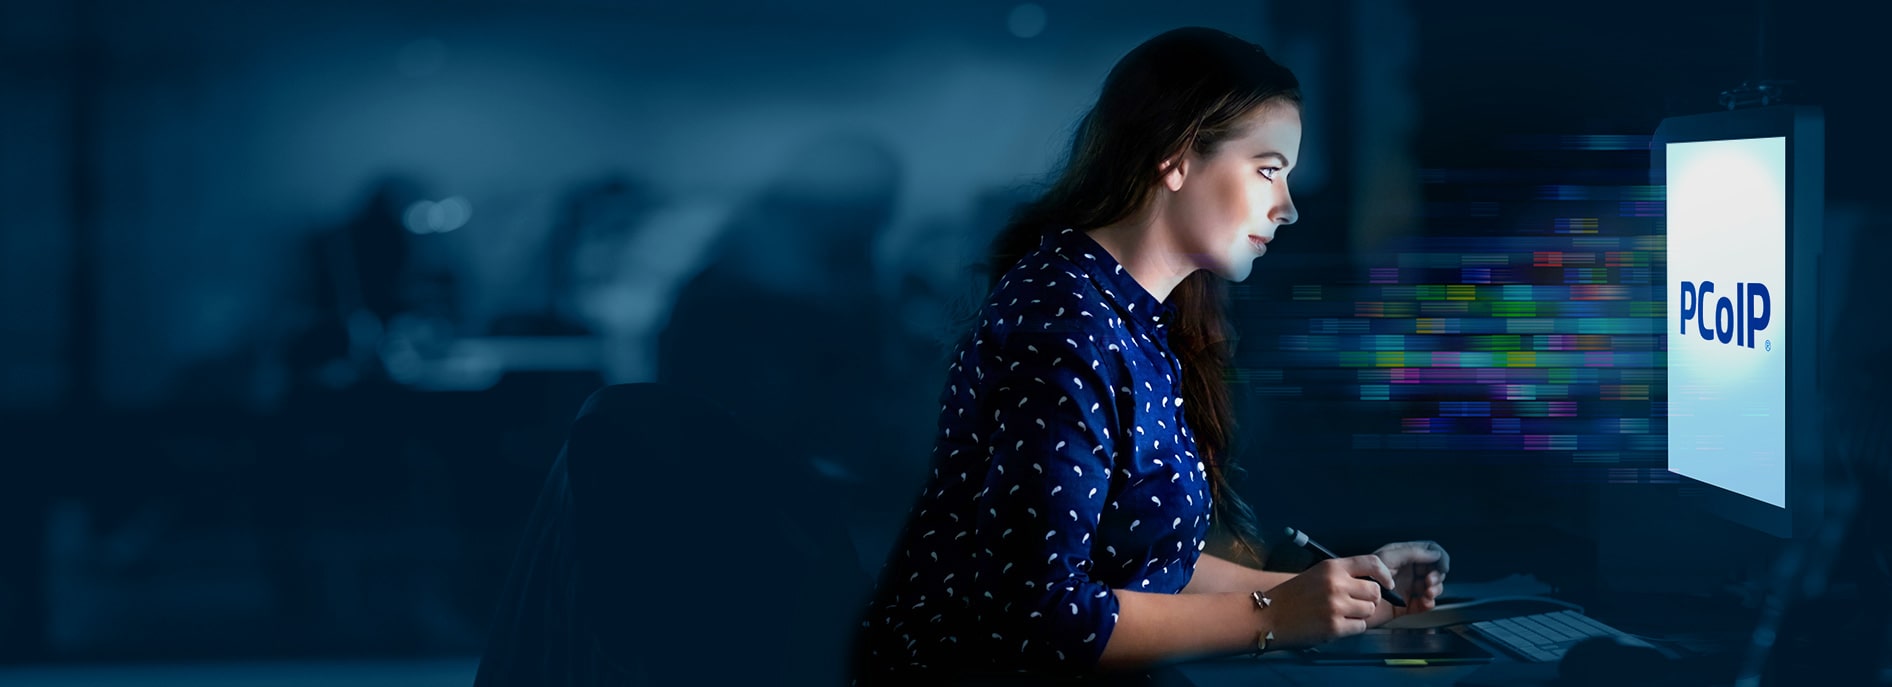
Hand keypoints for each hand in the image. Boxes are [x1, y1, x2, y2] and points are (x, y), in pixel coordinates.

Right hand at [1258, 555, 1395, 648]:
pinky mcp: (1335, 626)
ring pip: (1369, 611)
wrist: (1268, 615)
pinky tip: (1335, 625)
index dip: (1385, 575)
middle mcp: (1337, 583)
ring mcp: (1336, 605)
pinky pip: (1360, 627)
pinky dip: (1351, 628)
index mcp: (1332, 567)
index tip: (1387, 584)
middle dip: (1369, 600)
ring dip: (1359, 615)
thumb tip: (1373, 585)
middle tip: (1355, 605)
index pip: (1372, 563)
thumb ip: (1342, 577)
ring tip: (1341, 615)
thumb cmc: (1293, 596)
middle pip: (1375, 592)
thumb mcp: (1317, 576)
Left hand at [1367, 540, 1449, 623]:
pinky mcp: (1405, 606)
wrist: (1348, 601)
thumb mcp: (1387, 558)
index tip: (1441, 566)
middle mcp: (1406, 571)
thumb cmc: (1360, 576)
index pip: (1429, 551)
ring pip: (1432, 587)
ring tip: (1427, 592)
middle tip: (1430, 582)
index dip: (1439, 557)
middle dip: (1438, 576)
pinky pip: (1424, 604)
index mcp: (1403, 557)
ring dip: (1435, 589)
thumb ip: (1412, 553)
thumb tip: (1434, 553)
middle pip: (1434, 570)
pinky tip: (1425, 602)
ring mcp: (1407, 588)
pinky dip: (1429, 603)